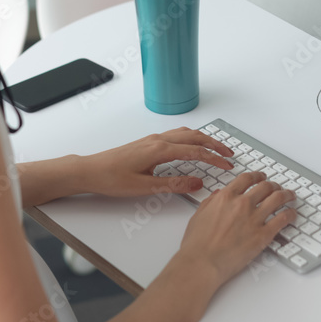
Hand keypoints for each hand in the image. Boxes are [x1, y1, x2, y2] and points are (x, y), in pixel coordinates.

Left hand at [85, 127, 234, 197]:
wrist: (90, 170)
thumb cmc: (112, 179)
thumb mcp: (145, 187)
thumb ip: (173, 185)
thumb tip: (197, 183)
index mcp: (159, 150)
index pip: (195, 151)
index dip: (214, 158)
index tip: (228, 165)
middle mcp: (158, 140)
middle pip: (194, 137)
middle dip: (214, 144)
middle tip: (230, 154)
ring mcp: (152, 139)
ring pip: (185, 133)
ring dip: (203, 139)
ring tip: (216, 148)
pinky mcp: (148, 142)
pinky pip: (176, 135)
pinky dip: (191, 138)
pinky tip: (192, 146)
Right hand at [177, 172, 296, 286]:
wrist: (202, 263)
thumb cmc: (197, 244)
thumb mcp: (199, 215)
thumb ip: (211, 202)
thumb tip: (218, 195)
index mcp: (226, 197)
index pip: (247, 179)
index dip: (257, 175)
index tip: (261, 177)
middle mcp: (242, 204)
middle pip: (265, 186)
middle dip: (273, 185)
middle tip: (277, 187)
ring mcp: (254, 218)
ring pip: (278, 199)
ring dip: (286, 195)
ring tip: (290, 196)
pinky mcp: (263, 235)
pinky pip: (283, 219)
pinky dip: (290, 214)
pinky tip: (292, 214)